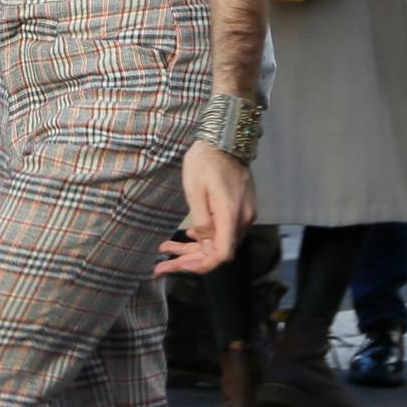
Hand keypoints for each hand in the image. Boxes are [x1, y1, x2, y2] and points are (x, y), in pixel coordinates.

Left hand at [155, 143, 255, 277]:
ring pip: (220, 242)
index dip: (202, 265)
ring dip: (194, 249)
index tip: (178, 267)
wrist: (225, 139)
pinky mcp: (241, 209)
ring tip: (166, 249)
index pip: (222, 254)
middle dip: (189, 261)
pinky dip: (206, 237)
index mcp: (231, 215)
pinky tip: (188, 236)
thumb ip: (201, 221)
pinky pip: (225, 230)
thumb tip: (203, 244)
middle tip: (162, 266)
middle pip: (219, 251)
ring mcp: (244, 214)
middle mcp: (243, 219)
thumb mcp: (195, 191)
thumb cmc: (206, 162)